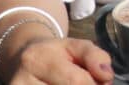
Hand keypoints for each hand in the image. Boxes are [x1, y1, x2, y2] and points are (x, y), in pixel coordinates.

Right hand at [0, 30, 115, 84]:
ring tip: (71, 84)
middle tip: (88, 83)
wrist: (22, 60)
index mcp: (39, 58)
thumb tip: (106, 75)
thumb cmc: (54, 54)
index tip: (102, 81)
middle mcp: (22, 81)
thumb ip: (95, 56)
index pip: (75, 81)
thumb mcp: (76, 46)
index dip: (95, 84)